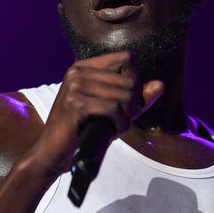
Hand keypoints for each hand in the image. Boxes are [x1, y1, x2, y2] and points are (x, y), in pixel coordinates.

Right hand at [31, 51, 163, 176]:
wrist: (53, 153)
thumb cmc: (83, 131)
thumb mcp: (112, 111)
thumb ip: (136, 98)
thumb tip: (160, 85)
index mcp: (83, 67)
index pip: (126, 59)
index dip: (134, 81)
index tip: (125, 102)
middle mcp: (77, 71)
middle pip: (129, 79)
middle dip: (132, 104)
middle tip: (121, 120)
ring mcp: (74, 86)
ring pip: (124, 95)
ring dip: (127, 116)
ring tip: (115, 127)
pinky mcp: (75, 105)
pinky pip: (113, 109)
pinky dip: (120, 123)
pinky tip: (113, 131)